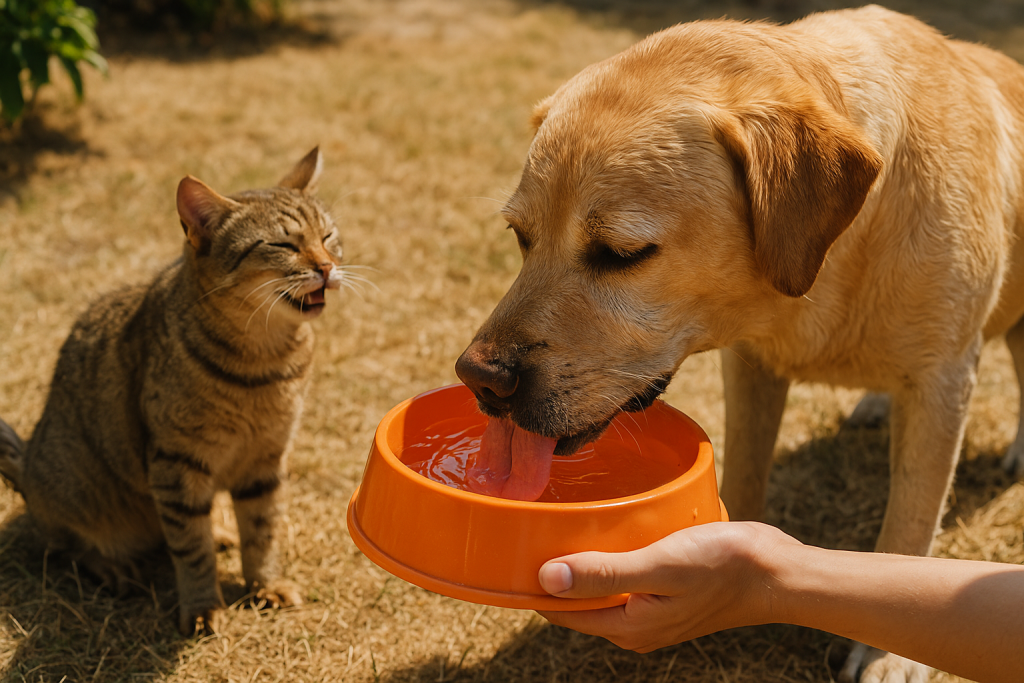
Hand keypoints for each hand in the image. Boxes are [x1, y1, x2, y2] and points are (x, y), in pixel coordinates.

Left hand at [536, 522, 798, 651]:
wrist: (776, 571)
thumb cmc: (722, 566)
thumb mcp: (658, 566)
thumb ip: (603, 574)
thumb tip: (546, 580)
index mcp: (626, 627)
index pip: (559, 609)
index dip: (531, 583)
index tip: (510, 548)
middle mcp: (633, 625)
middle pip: (576, 599)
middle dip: (552, 569)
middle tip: (529, 526)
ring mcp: (650, 610)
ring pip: (598, 585)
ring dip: (579, 560)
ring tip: (558, 522)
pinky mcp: (665, 592)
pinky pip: (622, 575)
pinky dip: (608, 555)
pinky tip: (605, 528)